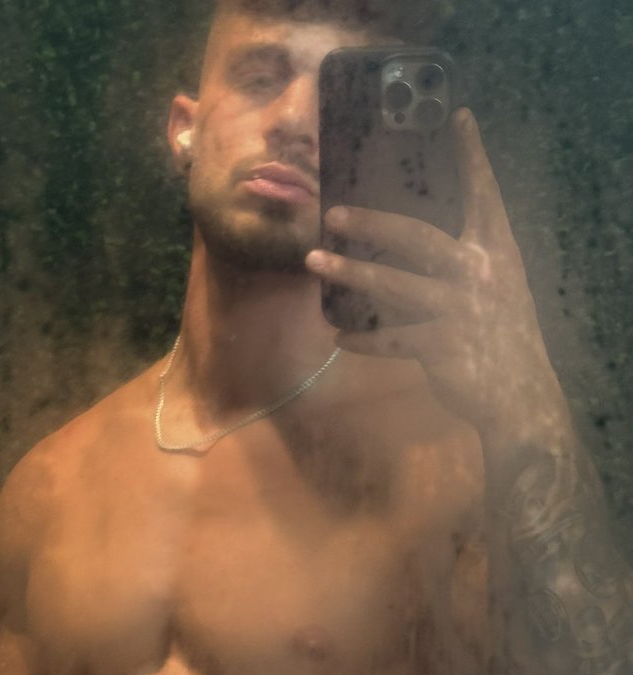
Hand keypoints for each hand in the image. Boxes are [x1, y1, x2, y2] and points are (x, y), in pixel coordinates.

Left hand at [306, 109, 565, 444]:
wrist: (520, 397)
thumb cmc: (501, 338)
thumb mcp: (498, 290)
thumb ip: (467, 262)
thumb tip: (416, 243)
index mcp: (496, 253)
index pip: (484, 195)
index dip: (472, 157)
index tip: (458, 116)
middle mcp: (479, 274)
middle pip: (417, 238)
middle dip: (371, 224)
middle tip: (333, 214)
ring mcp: (460, 311)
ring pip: (393, 286)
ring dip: (349, 273)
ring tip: (314, 261)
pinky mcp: (443, 348)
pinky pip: (392, 340)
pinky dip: (364, 340)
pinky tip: (339, 336)